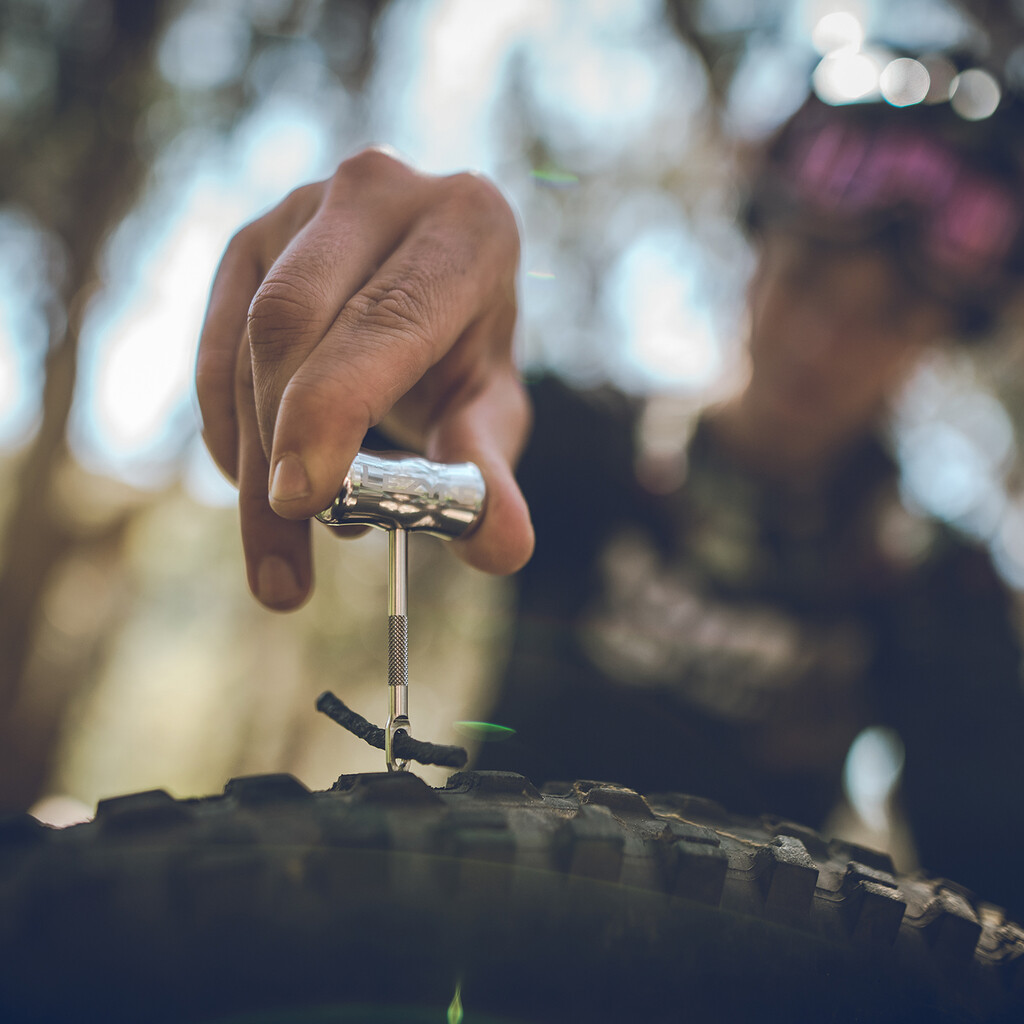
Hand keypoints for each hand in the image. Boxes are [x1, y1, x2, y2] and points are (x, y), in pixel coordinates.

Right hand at [196, 149, 533, 609]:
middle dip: (275, 448)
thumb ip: (491, 474)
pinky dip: (230, 435)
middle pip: (290, 320)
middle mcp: (376, 192)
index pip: (385, 316)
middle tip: (286, 567)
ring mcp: (300, 209)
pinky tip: (263, 492)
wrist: (432, 285)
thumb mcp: (491, 409)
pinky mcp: (249, 244)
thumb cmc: (467, 353)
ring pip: (243, 343)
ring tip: (284, 565)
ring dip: (249, 466)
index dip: (333, 407)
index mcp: (463, 226)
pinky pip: (215, 352)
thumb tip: (504, 549)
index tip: (302, 500)